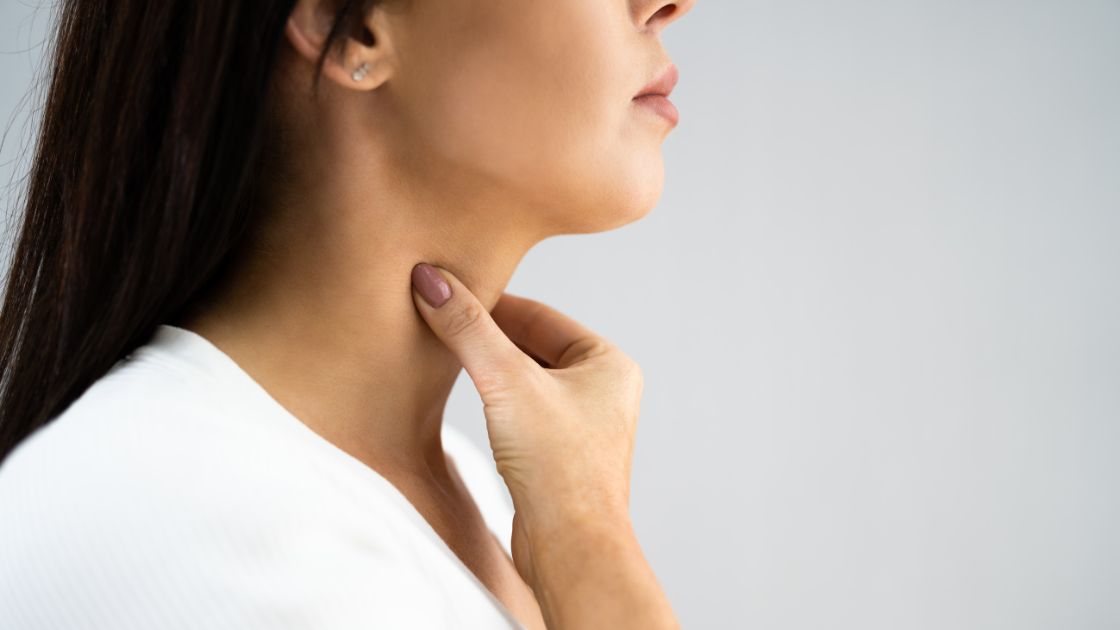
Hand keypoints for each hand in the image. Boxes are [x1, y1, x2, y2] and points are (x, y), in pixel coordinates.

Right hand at [409, 262, 643, 586]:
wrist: (570, 549)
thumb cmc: (557, 468)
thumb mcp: (506, 383)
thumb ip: (467, 329)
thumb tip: (431, 280)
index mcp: (608, 363)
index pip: (539, 316)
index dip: (490, 302)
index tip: (446, 292)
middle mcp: (602, 390)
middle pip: (530, 345)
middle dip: (486, 336)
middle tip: (438, 321)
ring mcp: (582, 424)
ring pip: (523, 379)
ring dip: (487, 369)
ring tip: (445, 358)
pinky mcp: (559, 454)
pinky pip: (520, 411)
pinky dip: (493, 402)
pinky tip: (467, 403)